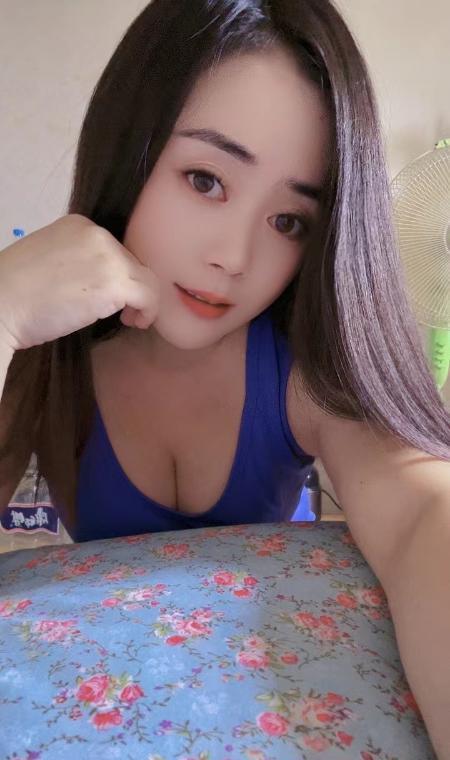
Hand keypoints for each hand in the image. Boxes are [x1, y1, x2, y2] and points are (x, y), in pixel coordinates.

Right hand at [0, 214, 159, 350]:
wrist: (0, 305)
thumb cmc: (17, 294)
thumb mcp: (50, 261)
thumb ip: (78, 260)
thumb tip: (104, 280)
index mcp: (78, 224)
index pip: (115, 248)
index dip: (119, 274)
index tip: (112, 296)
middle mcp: (96, 233)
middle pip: (132, 262)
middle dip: (130, 289)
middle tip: (122, 312)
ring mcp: (107, 255)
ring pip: (147, 278)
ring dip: (143, 301)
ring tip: (130, 319)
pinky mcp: (114, 282)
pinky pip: (150, 295)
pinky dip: (149, 311)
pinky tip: (134, 322)